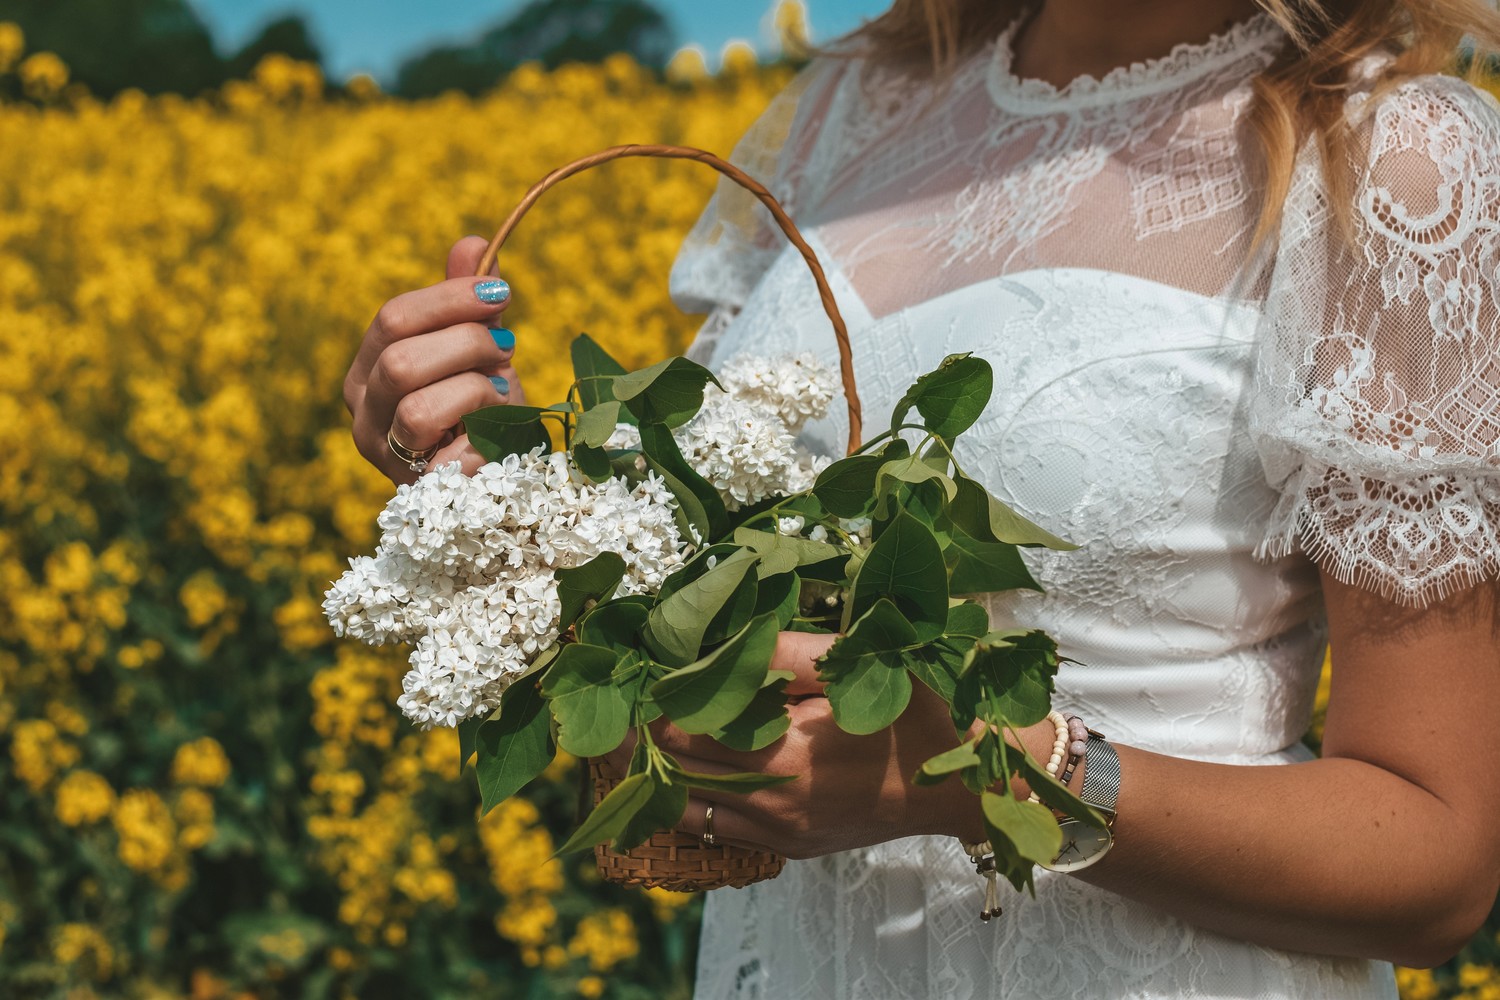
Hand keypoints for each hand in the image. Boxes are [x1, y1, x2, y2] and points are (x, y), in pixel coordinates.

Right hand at [344, 236, 526, 484]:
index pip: (392, 319)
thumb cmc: (481, 406)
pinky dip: (486, 439)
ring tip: (501, 392)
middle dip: (467, 345)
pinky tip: (498, 436)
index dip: (450, 299)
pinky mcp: (417, 492)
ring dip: (476, 392)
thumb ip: (470, 303)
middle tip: (506, 347)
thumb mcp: (478, 349)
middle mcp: (364, 413)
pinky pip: (452, 457)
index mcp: (368, 370)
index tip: (501, 292)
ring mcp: (386, 457)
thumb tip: (473, 243)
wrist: (500, 473)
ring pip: (420, 409)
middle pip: (400, 360)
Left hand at [604, 631, 1009, 858]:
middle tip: (613, 713)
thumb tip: (717, 643)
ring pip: (686, 813)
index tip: (630, 682)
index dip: (647, 709)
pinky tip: (677, 776)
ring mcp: (779, 833)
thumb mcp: (852, 666)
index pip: (681, 735)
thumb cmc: (911, 713)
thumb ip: (781, 653)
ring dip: (653, 780)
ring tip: (632, 745)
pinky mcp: (789, 848)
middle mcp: (772, 803)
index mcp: (783, 754)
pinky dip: (688, 805)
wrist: (957, 784)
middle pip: (672, 776)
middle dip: (636, 746)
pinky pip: (717, 832)